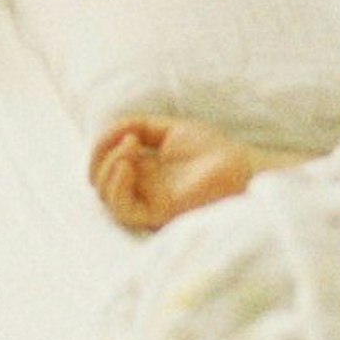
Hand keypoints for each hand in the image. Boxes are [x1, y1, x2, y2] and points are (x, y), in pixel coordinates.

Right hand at [88, 113, 266, 232]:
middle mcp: (141, 188)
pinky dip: (117, 188)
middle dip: (101, 157)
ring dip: (108, 169)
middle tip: (127, 140)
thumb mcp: (168, 129)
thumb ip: (136, 125)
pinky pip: (124, 210)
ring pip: (107, 197)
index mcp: (143, 169)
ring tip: (128, 150)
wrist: (241, 168)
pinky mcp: (158, 214)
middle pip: (99, 181)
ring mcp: (148, 202)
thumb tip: (111, 132)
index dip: (102, 146)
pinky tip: (128, 167)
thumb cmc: (211, 150)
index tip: (123, 130)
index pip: (105, 163)